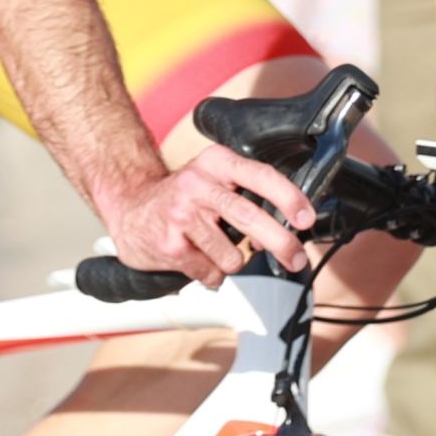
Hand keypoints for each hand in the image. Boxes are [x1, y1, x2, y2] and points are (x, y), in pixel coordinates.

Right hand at [100, 144, 316, 287]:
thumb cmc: (181, 196)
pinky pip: (211, 274)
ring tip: (213, 248)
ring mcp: (182, 215)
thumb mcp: (213, 179)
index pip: (260, 176)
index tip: (306, 218)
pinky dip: (211, 273)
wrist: (129, 208)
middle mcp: (198, 184)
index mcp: (216, 162)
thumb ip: (246, 196)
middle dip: (281, 243)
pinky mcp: (170, 245)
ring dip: (232, 261)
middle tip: (295, 259)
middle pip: (250, 217)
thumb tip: (283, 230)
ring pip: (233, 256)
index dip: (288, 198)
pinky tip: (196, 257)